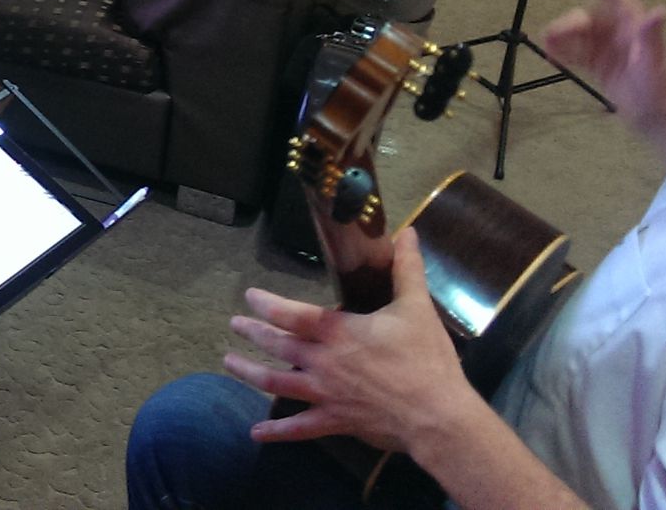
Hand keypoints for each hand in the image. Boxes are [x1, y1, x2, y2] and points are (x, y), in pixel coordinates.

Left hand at [223, 228, 471, 453]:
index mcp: (337, 332)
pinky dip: (276, 430)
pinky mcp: (334, 421)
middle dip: (253, 333)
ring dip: (249, 372)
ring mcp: (325, 394)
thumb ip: (407, 269)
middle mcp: (322, 361)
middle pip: (277, 345)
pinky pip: (299, 427)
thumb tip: (408, 234)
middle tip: (235, 324)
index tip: (250, 296)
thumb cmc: (425, 359)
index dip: (266, 303)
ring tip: (229, 362)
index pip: (291, 314)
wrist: (437, 415)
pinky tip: (255, 432)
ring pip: (276, 383)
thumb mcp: (417, 308)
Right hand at [539, 0, 665, 154]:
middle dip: (569, 22)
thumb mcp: (655, 67)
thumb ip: (652, 38)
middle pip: (590, 17)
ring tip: (547, 47)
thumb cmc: (660, 94)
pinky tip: (552, 58)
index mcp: (636, 29)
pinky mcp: (600, 65)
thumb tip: (659, 10)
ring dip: (562, 37)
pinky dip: (563, 52)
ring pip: (579, 34)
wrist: (658, 121)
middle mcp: (621, 34)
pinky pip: (576, 52)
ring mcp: (609, 50)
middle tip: (552, 35)